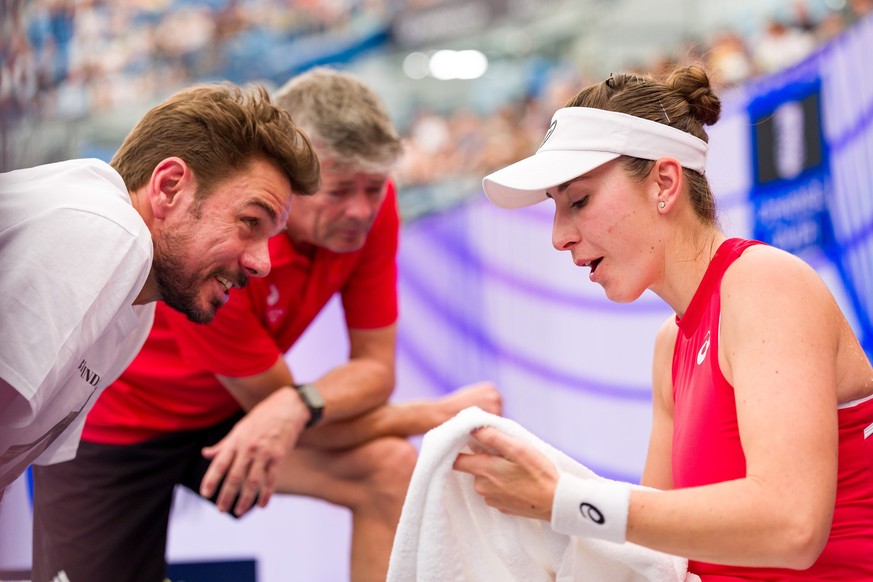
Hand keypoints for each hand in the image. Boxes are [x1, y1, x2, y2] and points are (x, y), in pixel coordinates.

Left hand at [200, 387, 307, 515]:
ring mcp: (264, 453)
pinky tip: (262, 505)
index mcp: (236, 441)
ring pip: (252, 482)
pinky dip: (266, 494)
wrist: (288, 407)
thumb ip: (223, 444)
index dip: (211, 480)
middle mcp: (248, 448)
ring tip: (239, 512)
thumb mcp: (239, 428)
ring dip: (245, 500)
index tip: (205, 494)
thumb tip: (205, 454)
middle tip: (221, 509)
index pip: (219, 464)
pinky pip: (271, 479)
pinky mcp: (279, 456)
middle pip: (234, 477)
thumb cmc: (262, 418)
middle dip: (226, 496)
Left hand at [452, 426, 558, 520]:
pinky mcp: (501, 507)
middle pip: (472, 467)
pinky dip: (502, 484)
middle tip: (505, 453)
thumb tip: (473, 428)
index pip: (456, 460)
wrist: (557, 503)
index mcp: (483, 470)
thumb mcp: (518, 448)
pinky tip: (518, 481)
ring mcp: (491, 499)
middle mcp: (482, 487)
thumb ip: (493, 437)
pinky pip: (494, 490)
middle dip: (483, 458)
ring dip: (494, 471)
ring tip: (515, 468)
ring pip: (484, 478)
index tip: (467, 441)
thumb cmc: (539, 473)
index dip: (458, 449)